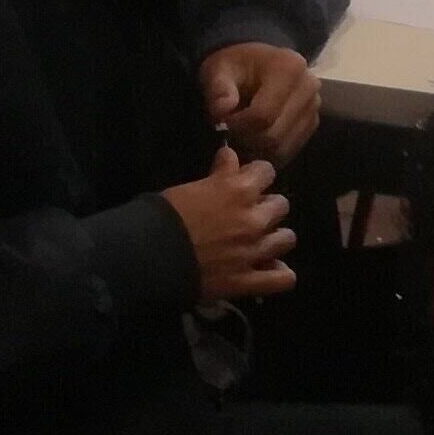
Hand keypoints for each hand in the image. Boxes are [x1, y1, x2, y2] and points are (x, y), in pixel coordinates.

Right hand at [160, 148, 296, 301]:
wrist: (146, 258)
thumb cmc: (162, 217)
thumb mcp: (190, 187)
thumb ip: (218, 174)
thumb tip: (230, 154)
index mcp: (239, 190)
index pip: (267, 171)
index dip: (256, 176)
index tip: (246, 182)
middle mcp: (254, 219)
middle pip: (281, 205)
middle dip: (266, 208)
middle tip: (247, 215)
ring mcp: (254, 251)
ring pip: (287, 239)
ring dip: (274, 238)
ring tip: (259, 242)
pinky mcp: (247, 280)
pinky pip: (283, 278)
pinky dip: (279, 274)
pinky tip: (268, 269)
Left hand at [199, 42, 320, 161]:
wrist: (256, 62)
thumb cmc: (235, 65)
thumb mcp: (219, 69)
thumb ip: (218, 89)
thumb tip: (222, 110)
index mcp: (289, 68)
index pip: (263, 115)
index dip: (237, 126)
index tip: (221, 122)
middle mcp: (309, 87)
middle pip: (275, 134)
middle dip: (246, 140)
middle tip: (229, 133)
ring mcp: (314, 106)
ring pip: (283, 146)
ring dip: (257, 149)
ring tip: (240, 137)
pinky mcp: (313, 121)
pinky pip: (291, 149)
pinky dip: (269, 152)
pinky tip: (254, 142)